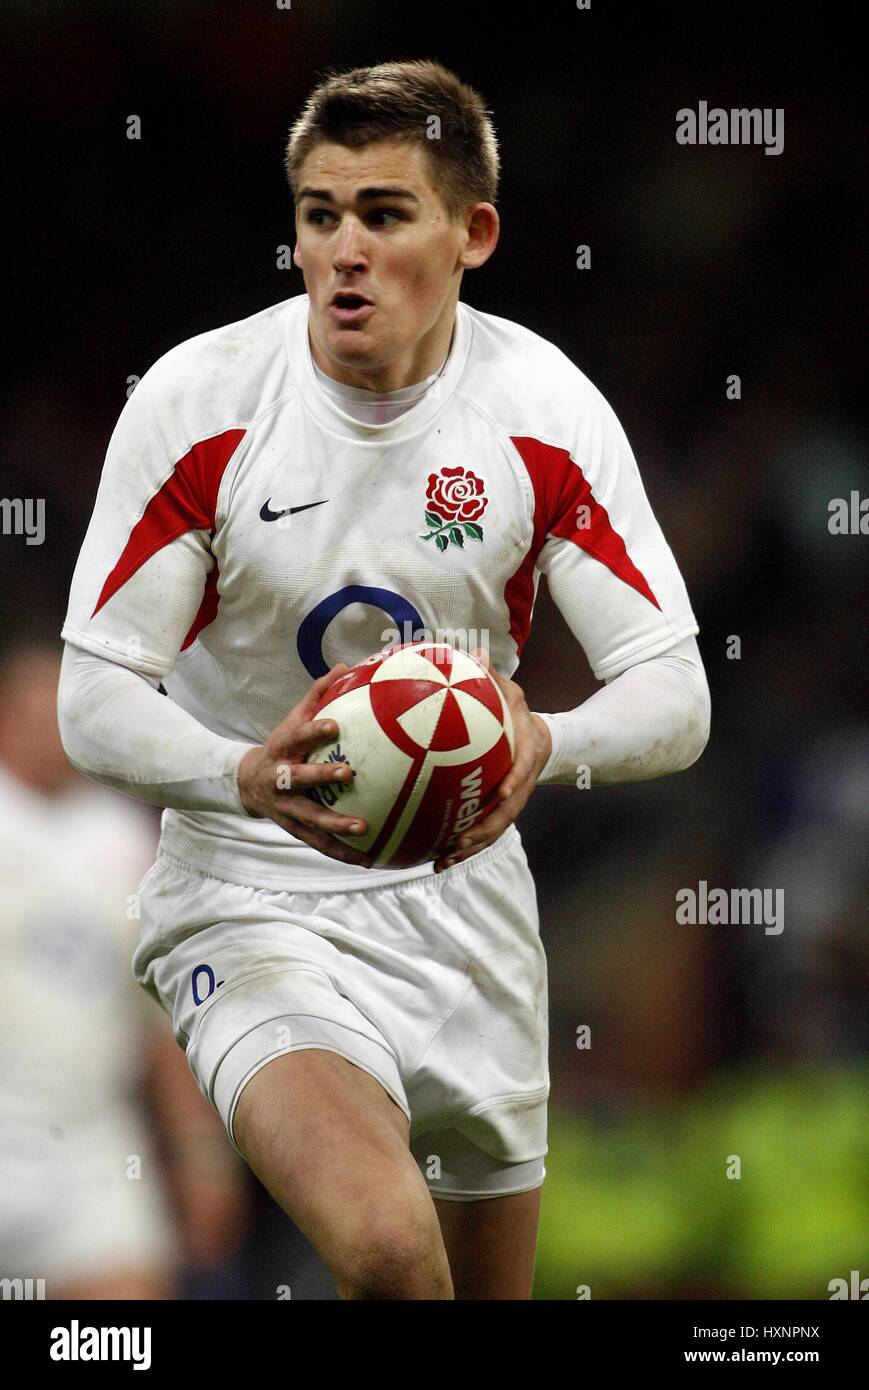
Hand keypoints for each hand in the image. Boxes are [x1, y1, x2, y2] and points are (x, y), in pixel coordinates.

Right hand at [237, 663, 374, 867]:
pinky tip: (368, 859)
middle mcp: (281, 780)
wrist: (247, 784)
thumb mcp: (292, 719)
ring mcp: (286, 808)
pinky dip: (342, 853)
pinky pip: (319, 844)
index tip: (334, 725)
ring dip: (335, 826)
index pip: (298, 737)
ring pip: (310, 818)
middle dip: (321, 776)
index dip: (313, 730)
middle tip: (349, 773)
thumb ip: (317, 695)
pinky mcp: (294, 829)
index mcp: (283, 749)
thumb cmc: (282, 746)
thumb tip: (344, 666)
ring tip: (364, 828)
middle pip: (299, 780)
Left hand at [433, 648, 550, 872]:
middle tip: (461, 840)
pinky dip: (464, 847)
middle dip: (487, 829)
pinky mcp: (498, 809)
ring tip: (444, 860)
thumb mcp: (507, 690)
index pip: (525, 766)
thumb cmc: (513, 710)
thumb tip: (475, 652)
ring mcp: (512, 797)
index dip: (517, 778)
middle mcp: (521, 779)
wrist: (536, 736)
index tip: (505, 789)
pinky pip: (483, 831)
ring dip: (472, 847)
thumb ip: (491, 677)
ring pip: (496, 828)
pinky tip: (437, 859)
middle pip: (510, 810)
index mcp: (526, 749)